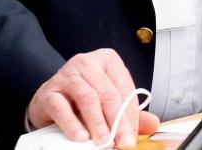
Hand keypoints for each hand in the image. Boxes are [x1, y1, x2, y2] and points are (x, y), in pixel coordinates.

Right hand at [27, 49, 159, 148]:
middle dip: (118, 122)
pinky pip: (62, 107)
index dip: (131, 115)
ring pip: (88, 98)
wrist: (49, 98)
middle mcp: (87, 63)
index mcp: (107, 61)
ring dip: (97, 123)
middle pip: (108, 94)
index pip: (125, 88)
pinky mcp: (49, 91)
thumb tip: (153, 123)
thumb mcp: (107, 102)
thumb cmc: (81, 98)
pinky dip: (73, 124)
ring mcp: (67, 75)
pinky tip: (81, 137)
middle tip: (123, 142)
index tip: (132, 136)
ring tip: (103, 141)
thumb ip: (129, 112)